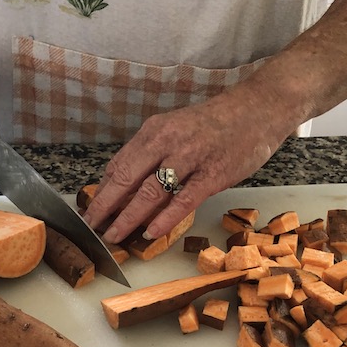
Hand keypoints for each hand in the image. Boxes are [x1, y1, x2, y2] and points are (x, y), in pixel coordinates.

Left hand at [83, 88, 293, 243]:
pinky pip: (184, 200)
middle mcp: (167, 142)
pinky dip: (165, 218)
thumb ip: (152, 155)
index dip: (101, 192)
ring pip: (151, 191)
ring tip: (114, 236)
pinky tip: (151, 233)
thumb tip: (125, 185)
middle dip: (105, 207)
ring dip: (129, 217)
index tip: (89, 212)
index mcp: (154, 131)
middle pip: (126, 179)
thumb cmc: (214, 124)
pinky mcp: (213, 174)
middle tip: (91, 229)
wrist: (256, 109)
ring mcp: (190, 157)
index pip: (118, 165)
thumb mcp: (175, 130)